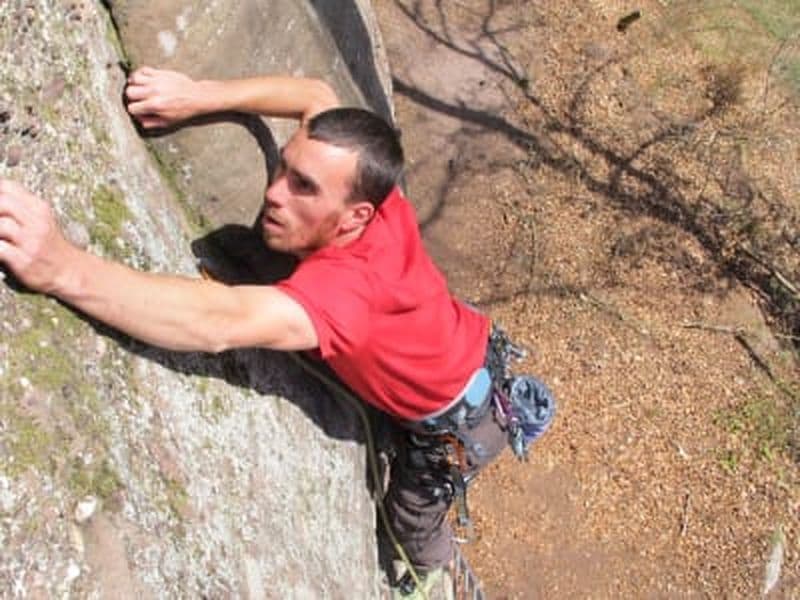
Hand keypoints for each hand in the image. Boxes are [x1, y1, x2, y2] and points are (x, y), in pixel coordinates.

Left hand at [0, 179, 76, 293]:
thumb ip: (20, 206)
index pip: (8, 187)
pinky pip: (0, 249)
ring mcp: (31, 242)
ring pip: (1, 225)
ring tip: (0, 237)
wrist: (69, 271)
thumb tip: (1, 199)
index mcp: (39, 208)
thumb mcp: (41, 219)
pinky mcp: (24, 260)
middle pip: (3, 203)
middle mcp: (38, 222)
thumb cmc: (49, 245)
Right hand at [125, 66, 204, 128]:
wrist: (196, 97)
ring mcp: (156, 81)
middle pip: (129, 92)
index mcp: (155, 105)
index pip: (132, 107)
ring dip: (133, 84)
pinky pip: (142, 70)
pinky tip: (143, 80)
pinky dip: (139, 74)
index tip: (138, 109)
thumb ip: (151, 123)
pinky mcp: (160, 73)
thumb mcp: (168, 122)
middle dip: (131, 97)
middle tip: (138, 99)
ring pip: (133, 79)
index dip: (134, 110)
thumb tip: (138, 119)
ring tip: (138, 88)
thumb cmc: (183, 111)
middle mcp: (154, 92)